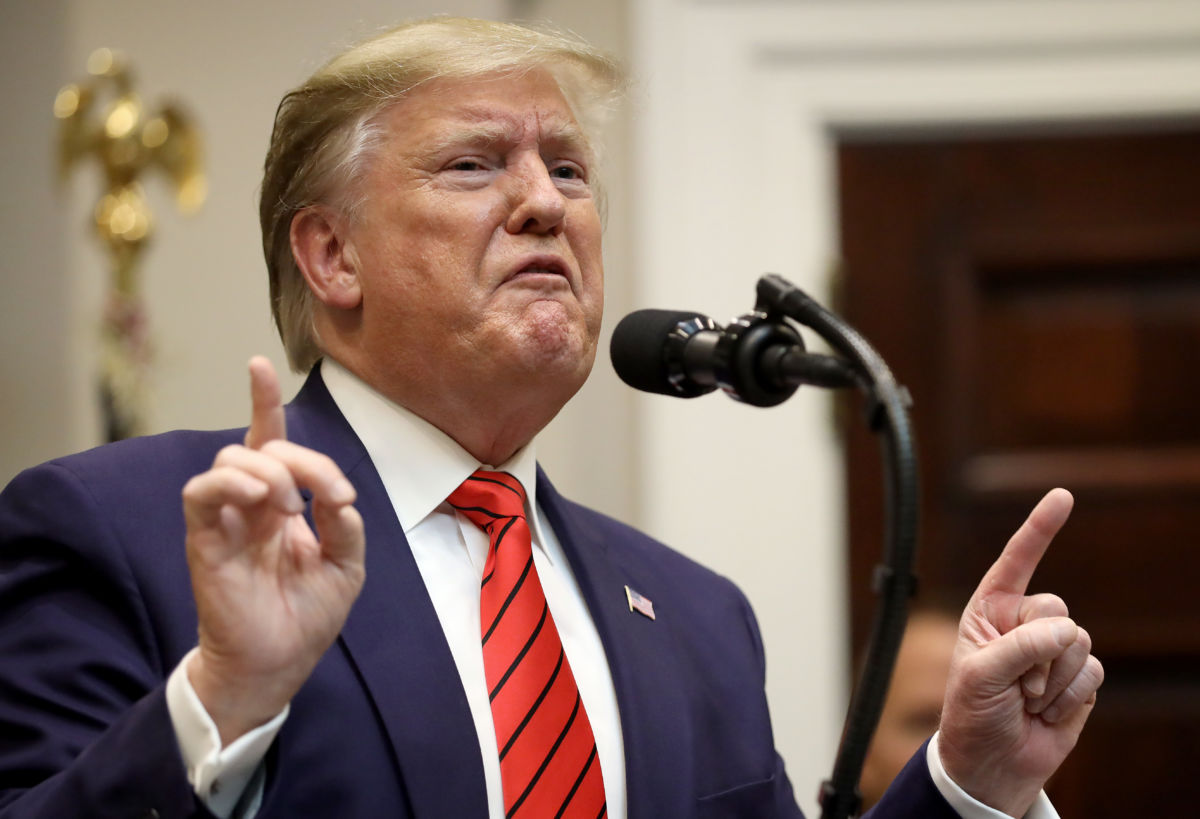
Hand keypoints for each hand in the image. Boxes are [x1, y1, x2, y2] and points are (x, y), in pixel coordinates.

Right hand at [181, 357, 364, 743]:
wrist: (279, 663)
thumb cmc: (308, 615)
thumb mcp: (346, 565)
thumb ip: (344, 524)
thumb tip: (337, 494)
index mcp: (284, 503)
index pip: (271, 441)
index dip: (264, 401)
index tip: (258, 364)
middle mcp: (252, 504)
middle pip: (262, 446)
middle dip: (303, 457)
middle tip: (329, 496)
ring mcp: (227, 519)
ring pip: (230, 460)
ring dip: (269, 470)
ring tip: (290, 506)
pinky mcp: (205, 539)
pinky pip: (200, 492)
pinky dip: (230, 484)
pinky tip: (261, 501)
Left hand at [938, 488, 1102, 815]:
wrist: (994, 765)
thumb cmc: (973, 715)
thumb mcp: (980, 677)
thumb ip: (1019, 648)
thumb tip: (1068, 632)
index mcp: (989, 611)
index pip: (1016, 562)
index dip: (1039, 529)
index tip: (1062, 496)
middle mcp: (1022, 623)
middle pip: (1055, 608)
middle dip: (1037, 650)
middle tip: (1014, 684)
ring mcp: (1053, 650)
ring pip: (1077, 641)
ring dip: (1051, 679)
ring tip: (1026, 701)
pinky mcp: (1077, 677)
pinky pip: (1091, 671)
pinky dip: (1069, 696)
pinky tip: (1047, 712)